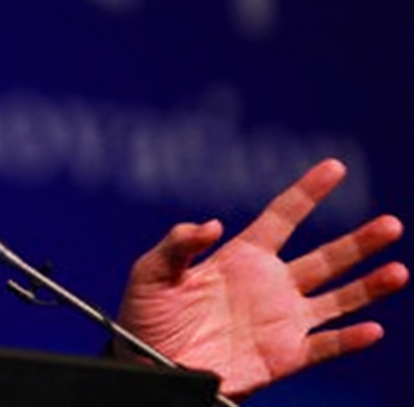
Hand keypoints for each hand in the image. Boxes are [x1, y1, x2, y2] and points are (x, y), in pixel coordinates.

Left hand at [116, 158, 407, 399]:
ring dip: (368, 286)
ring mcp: (281, 320)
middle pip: (324, 257)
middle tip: (392, 224)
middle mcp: (269, 284)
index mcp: (240, 257)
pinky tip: (372, 328)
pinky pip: (324, 346)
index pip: (283, 216)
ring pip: (337, 298)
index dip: (308, 191)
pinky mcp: (284, 356)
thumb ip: (179, 243)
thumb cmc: (144, 315)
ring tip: (399, 270)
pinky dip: (349, 339)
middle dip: (359, 241)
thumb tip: (213, 224)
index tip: (335, 167)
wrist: (143, 365)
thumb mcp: (151, 271)